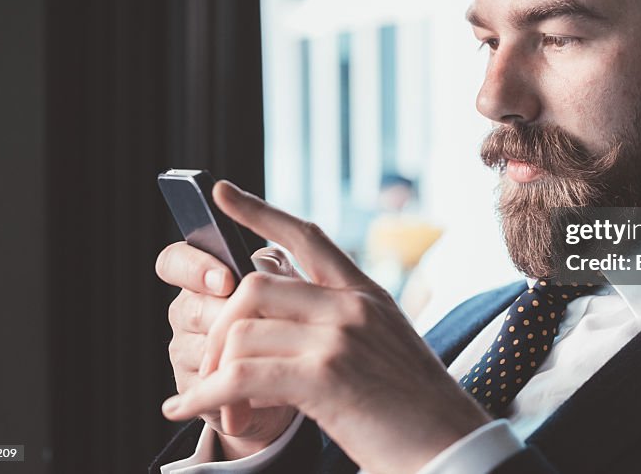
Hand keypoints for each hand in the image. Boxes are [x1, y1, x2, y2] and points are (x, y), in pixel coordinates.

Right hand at [156, 240, 298, 458]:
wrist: (290, 376)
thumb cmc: (289, 319)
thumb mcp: (289, 287)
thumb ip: (275, 269)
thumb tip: (265, 265)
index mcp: (202, 278)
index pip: (173, 261)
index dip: (193, 267)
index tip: (227, 281)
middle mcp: (186, 311)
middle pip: (190, 308)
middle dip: (226, 316)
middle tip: (258, 323)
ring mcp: (184, 350)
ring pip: (200, 348)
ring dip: (236, 353)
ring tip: (270, 356)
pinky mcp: (193, 389)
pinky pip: (208, 385)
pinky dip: (239, 385)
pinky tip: (263, 385)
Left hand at [160, 181, 490, 473]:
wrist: (453, 447)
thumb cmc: (416, 411)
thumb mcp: (385, 349)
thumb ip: (342, 325)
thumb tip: (282, 323)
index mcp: (367, 295)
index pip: (306, 238)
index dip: (259, 212)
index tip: (220, 192)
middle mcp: (352, 306)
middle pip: (255, 285)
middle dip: (217, 326)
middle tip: (206, 369)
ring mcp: (340, 337)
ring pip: (241, 332)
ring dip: (210, 374)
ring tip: (210, 408)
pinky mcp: (326, 377)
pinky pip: (240, 375)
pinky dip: (204, 395)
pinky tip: (187, 410)